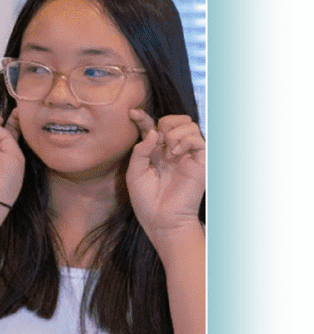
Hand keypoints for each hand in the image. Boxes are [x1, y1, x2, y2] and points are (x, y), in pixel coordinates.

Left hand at [126, 110, 205, 241]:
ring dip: (175, 132)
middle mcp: (173, 151)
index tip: (132, 113)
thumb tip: (152, 132)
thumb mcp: (135, 172)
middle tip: (157, 139)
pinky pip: (199, 139)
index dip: (144, 117)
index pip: (153, 126)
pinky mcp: (200, 162)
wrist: (161, 220)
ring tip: (168, 151)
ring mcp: (188, 155)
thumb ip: (141, 151)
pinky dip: (186, 140)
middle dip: (165, 122)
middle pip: (176, 120)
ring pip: (190, 125)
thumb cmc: (147, 200)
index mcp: (156, 152)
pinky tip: (175, 153)